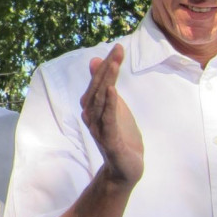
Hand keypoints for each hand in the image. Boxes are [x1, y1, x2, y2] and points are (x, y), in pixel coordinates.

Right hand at [80, 44, 143, 187]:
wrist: (124, 169)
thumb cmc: (120, 135)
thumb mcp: (114, 106)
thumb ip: (104, 85)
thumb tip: (95, 60)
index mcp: (93, 107)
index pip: (98, 82)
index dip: (107, 65)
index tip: (117, 48)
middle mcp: (91, 116)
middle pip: (98, 88)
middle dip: (107, 68)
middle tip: (117, 50)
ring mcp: (99, 128)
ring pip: (100, 101)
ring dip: (106, 82)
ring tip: (113, 65)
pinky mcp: (110, 141)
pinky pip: (108, 120)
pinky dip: (109, 105)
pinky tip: (112, 91)